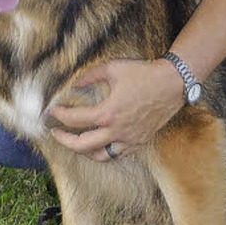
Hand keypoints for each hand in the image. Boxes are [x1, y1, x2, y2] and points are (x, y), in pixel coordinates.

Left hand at [47, 57, 184, 161]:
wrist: (172, 83)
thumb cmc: (143, 74)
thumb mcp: (113, 68)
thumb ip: (90, 76)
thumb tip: (76, 83)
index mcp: (108, 113)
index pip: (76, 120)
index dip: (60, 116)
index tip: (53, 112)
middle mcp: (117, 131)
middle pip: (82, 146)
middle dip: (64, 141)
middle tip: (56, 133)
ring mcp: (129, 139)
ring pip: (100, 156)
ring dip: (84, 151)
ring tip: (76, 142)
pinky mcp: (139, 141)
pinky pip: (118, 155)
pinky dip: (105, 152)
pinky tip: (100, 144)